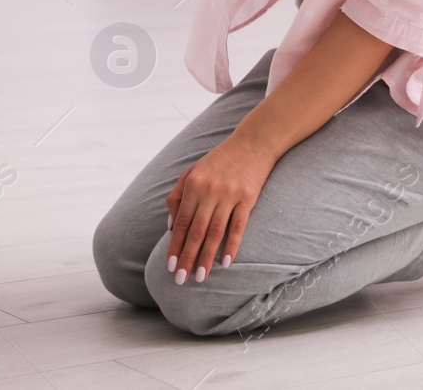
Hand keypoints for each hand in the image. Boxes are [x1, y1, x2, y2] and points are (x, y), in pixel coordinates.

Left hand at [165, 136, 273, 283]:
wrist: (253, 142)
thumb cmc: (220, 159)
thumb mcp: (193, 170)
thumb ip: (178, 195)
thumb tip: (170, 227)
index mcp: (193, 184)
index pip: (181, 222)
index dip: (175, 245)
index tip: (170, 266)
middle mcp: (209, 190)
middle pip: (196, 231)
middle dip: (187, 257)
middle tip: (181, 279)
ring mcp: (230, 194)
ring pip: (215, 232)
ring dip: (207, 256)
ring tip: (201, 276)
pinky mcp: (248, 198)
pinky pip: (238, 226)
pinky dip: (232, 245)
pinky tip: (226, 262)